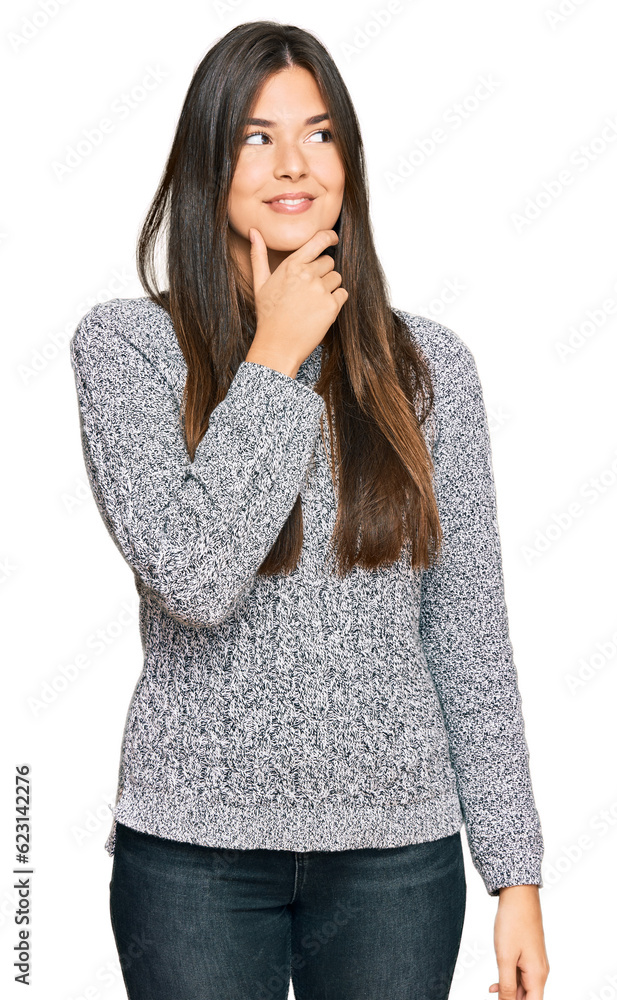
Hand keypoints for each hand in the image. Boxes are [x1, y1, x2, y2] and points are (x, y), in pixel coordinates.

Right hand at [246, 227, 347, 376]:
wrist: (277, 345)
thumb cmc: (268, 316)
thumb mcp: (259, 283)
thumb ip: (258, 255)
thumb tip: (253, 231)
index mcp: (291, 265)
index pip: (319, 240)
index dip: (330, 237)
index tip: (334, 239)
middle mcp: (307, 275)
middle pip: (329, 262)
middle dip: (323, 272)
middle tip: (309, 290)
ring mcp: (320, 290)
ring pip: (337, 278)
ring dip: (329, 287)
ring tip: (312, 302)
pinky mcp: (331, 307)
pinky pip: (342, 294)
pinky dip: (336, 301)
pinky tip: (320, 311)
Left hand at [489, 885, 549, 998]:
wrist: (519, 896)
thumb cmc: (513, 923)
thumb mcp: (505, 958)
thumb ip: (507, 985)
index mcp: (537, 975)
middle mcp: (540, 971)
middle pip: (528, 998)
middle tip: (493, 996)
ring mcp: (535, 962)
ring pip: (523, 987)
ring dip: (508, 992)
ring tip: (491, 992)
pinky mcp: (529, 954)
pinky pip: (520, 975)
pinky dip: (509, 981)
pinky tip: (494, 984)